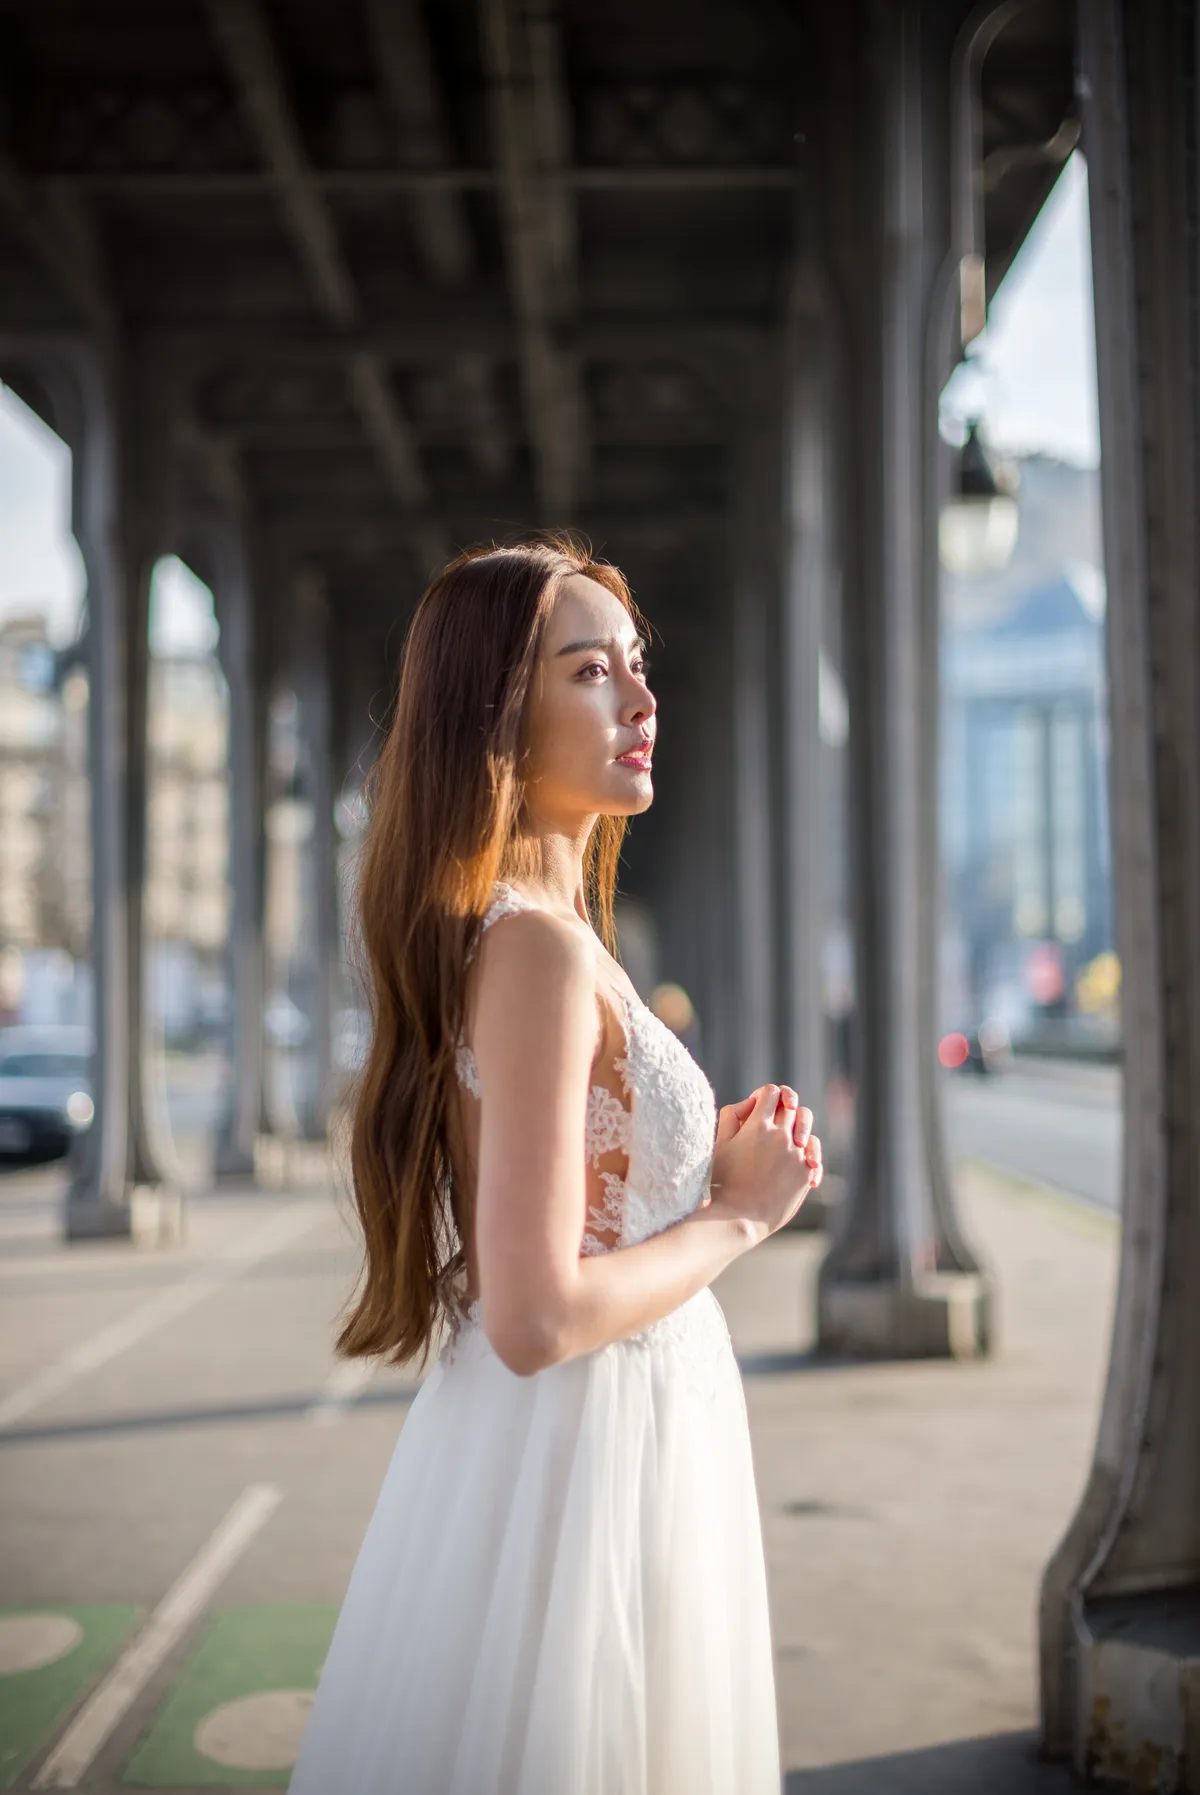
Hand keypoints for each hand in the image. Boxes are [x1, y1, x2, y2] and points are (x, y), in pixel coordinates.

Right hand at [707, 1084, 823, 1239]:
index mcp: (758, 1125)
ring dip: (799, 1128)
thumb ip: (731, 1115)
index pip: (772, 1092)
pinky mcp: (806, 1172)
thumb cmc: (724, 1181)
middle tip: (777, 1117)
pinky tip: (800, 1159)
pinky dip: (809, 1152)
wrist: (740, 1217)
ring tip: (791, 1138)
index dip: (767, 1095)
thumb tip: (750, 1102)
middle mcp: (781, 1136)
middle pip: (793, 1107)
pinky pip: (814, 1153)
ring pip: (807, 1128)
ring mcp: (797, 1154)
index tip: (761, 1105)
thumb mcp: (720, 1143)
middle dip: (786, 1108)